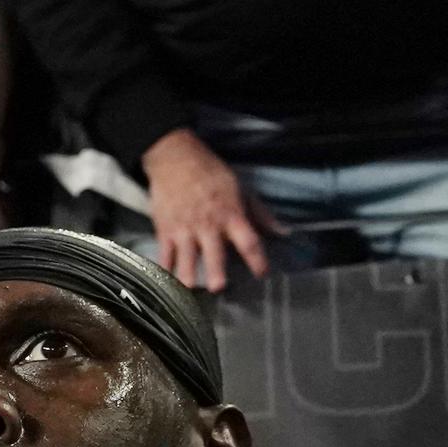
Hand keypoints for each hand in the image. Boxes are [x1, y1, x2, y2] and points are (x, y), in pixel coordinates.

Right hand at [142, 128, 281, 290]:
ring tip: (189, 288)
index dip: (257, 259)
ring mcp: (184, 228)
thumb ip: (260, 214)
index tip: (262, 273)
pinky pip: (164, 254)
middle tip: (218, 287)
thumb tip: (283, 232)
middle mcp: (208, 224)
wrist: (174, 158)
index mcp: (230, 215)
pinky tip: (167, 281)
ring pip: (186, 257)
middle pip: (213, 252)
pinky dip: (165, 269)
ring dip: (187, 275)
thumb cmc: (211, 173)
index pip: (248, 240)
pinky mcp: (165, 229)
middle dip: (216, 271)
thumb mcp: (241, 188)